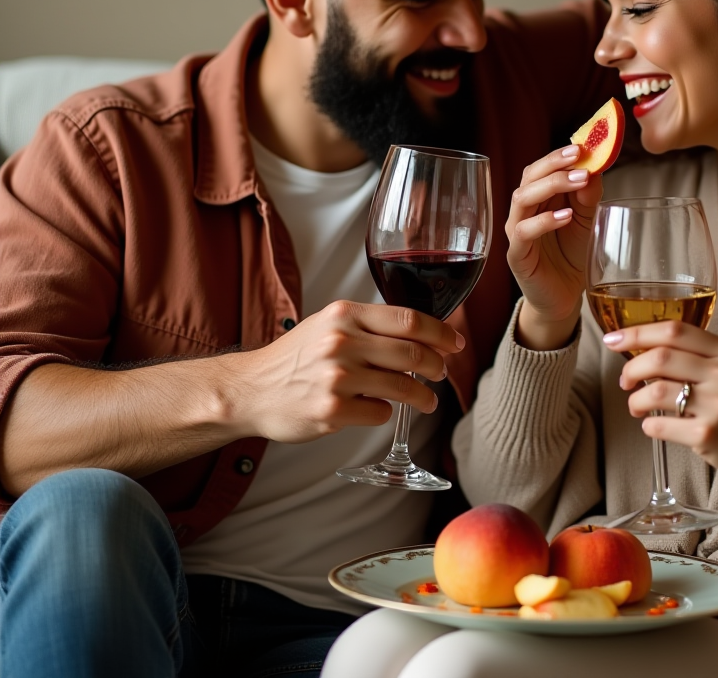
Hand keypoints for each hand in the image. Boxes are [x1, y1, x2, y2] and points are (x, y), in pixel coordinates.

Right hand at [234, 301, 463, 442]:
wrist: (251, 389)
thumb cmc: (295, 357)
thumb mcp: (329, 324)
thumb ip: (370, 326)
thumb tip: (422, 334)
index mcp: (345, 315)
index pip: (408, 319)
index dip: (440, 333)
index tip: (455, 343)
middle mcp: (342, 342)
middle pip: (412, 353)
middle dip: (437, 366)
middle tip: (442, 373)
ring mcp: (337, 378)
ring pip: (403, 386)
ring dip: (423, 396)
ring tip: (427, 400)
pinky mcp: (332, 411)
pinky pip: (380, 413)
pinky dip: (387, 413)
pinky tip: (380, 410)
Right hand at [505, 145, 603, 349]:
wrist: (564, 296)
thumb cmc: (571, 255)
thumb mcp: (586, 220)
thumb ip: (587, 197)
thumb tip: (594, 168)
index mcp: (539, 197)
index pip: (542, 167)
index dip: (560, 154)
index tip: (584, 144)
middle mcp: (524, 210)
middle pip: (528, 176)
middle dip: (554, 163)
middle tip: (580, 156)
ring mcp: (517, 231)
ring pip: (522, 199)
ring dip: (550, 185)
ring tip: (578, 180)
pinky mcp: (517, 255)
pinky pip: (524, 232)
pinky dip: (544, 221)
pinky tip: (564, 216)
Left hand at [606, 321, 717, 497]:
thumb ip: (697, 354)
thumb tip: (642, 349)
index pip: (675, 330)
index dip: (637, 332)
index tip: (613, 339)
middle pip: (660, 358)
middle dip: (631, 368)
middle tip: (625, 380)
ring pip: (655, 392)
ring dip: (635, 400)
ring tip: (636, 406)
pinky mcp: (709, 435)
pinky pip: (660, 425)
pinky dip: (648, 424)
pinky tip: (653, 425)